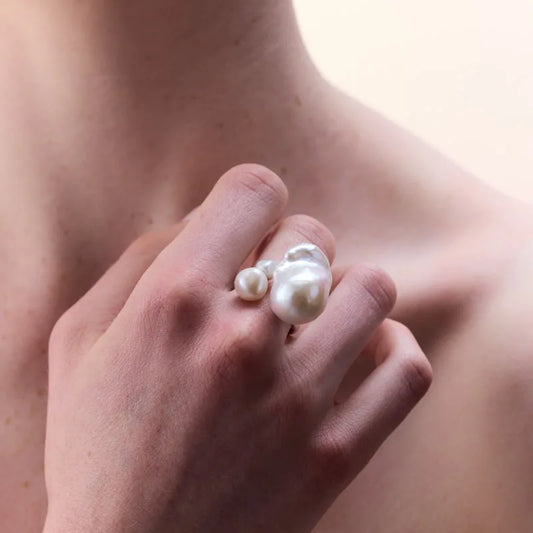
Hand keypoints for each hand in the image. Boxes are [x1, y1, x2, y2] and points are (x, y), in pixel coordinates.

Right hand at [43, 164, 431, 532]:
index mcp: (173, 302)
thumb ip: (137, 263)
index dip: (254, 197)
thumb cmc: (96, 448)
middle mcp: (240, 340)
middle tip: (273, 281)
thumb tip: (200, 222)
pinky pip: (405, 371)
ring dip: (346, 289)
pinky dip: (394, 347)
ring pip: (370, 290)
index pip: (253, 192)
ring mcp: (296, 399)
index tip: (249, 225)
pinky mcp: (334, 453)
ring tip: (320, 313)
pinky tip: (364, 349)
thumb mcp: (79, 342)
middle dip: (293, 246)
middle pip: (311, 236)